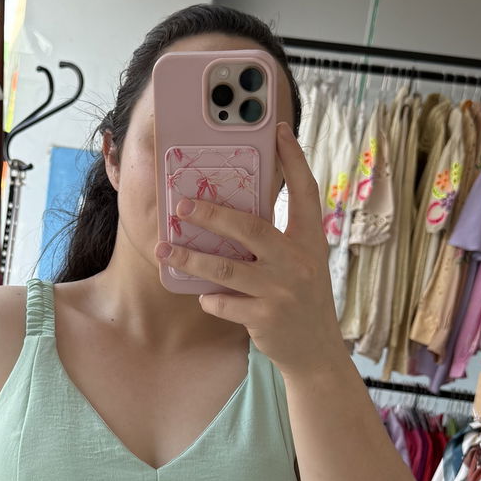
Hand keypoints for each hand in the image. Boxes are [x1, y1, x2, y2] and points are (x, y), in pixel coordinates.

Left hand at [154, 121, 340, 377]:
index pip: (305, 191)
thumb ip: (278, 240)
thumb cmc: (301, 298)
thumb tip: (232, 211)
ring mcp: (282, 290)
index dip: (294, 159)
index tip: (278, 130)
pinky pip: (222, 301)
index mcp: (310, 241)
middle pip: (250, 228)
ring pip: (225, 268)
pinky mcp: (265, 318)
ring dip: (190, 257)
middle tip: (180, 205)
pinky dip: (209, 297)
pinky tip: (205, 296)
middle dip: (211, 214)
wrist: (316, 351)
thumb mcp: (301, 263)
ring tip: (164, 247)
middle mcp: (299, 261)